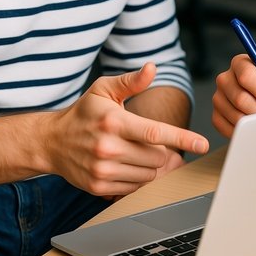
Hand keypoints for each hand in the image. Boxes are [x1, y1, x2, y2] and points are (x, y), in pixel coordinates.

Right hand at [46, 63, 207, 197]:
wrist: (52, 142)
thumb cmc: (84, 112)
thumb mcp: (104, 89)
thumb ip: (131, 81)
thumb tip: (152, 67)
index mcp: (114, 122)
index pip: (155, 132)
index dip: (182, 138)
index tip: (203, 143)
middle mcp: (108, 148)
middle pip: (157, 156)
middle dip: (163, 150)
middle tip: (153, 142)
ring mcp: (103, 170)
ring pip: (149, 175)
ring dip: (152, 166)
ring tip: (139, 152)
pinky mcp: (99, 187)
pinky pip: (134, 187)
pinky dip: (138, 177)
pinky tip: (127, 164)